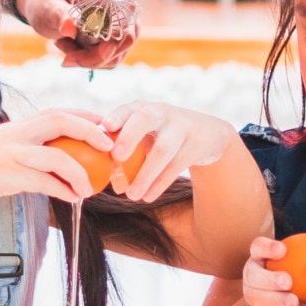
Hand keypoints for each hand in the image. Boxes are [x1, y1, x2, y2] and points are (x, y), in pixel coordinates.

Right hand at [0, 108, 106, 210]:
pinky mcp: (6, 175)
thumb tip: (47, 168)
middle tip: (109, 146)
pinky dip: (62, 189)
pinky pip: (43, 182)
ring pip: (57, 155)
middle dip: (90, 130)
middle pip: (61, 121)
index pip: (56, 113)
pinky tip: (72, 197)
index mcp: (16, 127)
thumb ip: (23, 154)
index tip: (104, 125)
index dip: (84, 116)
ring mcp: (11, 154)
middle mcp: (16, 134)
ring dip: (80, 171)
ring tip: (91, 186)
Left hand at [17, 0, 137, 68]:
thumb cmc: (46, 0)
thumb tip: (70, 27)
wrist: (45, 4)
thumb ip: (60, 14)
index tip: (99, 52)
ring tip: (62, 44)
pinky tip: (68, 47)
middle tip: (67, 58)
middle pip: (125, 40)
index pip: (126, 18)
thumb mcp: (48, 5)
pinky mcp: (114, 39)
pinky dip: (87, 59)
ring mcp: (119, 24)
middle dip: (96, 55)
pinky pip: (107, 59)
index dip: (116, 38)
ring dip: (88, 58)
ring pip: (115, 54)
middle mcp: (119, 6)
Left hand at [99, 100, 233, 202]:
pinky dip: (160, 183)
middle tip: (117, 157)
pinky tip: (148, 197)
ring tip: (131, 195)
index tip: (105, 127)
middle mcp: (162, 113)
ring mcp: (181, 128)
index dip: (117, 116)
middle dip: (129, 137)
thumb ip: (123, 144)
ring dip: (145, 174)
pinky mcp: (195, 146)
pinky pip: (176, 167)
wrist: (207, 134)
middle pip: (145, 119)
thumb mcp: (146, 131)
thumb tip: (98, 172)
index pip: (129, 108)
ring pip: (162, 150)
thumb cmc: (162, 134)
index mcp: (144, 108)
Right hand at [236, 236, 301, 305]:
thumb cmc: (286, 273)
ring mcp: (251, 295)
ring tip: (295, 300)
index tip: (283, 249)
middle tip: (288, 281)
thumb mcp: (292, 261)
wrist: (270, 301)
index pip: (257, 247)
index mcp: (258, 258)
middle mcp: (251, 275)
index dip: (267, 248)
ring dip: (277, 300)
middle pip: (252, 275)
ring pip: (257, 298)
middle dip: (269, 279)